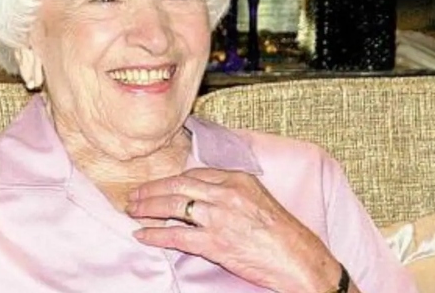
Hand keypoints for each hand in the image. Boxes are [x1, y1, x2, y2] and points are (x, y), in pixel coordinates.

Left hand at [126, 167, 343, 292]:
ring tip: (133, 212)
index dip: (169, 181)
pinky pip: (176, 236)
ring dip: (147, 209)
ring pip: (171, 208)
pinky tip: (142, 235)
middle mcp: (226, 194)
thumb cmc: (284, 234)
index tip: (156, 185)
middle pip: (176, 187)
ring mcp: (219, 217)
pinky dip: (155, 235)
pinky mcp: (216, 242)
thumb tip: (202, 194)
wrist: (301, 260)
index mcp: (237, 179)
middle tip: (134, 196)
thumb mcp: (258, 200)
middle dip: (151, 191)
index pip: (193, 175)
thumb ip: (230, 192)